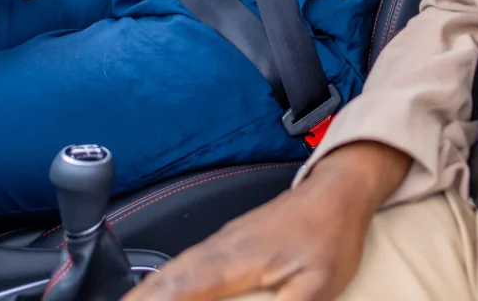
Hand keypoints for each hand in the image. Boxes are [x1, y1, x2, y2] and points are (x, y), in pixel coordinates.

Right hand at [122, 149, 396, 300]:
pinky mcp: (232, 239)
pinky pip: (187, 263)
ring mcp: (224, 240)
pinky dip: (166, 281)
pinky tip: (162, 290)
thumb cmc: (330, 235)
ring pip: (173, 270)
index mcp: (233, 261)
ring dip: (148, 291)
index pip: (178, 290)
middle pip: (166, 280)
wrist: (339, 189)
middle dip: (138, 299)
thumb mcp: (316, 288)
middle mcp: (220, 247)